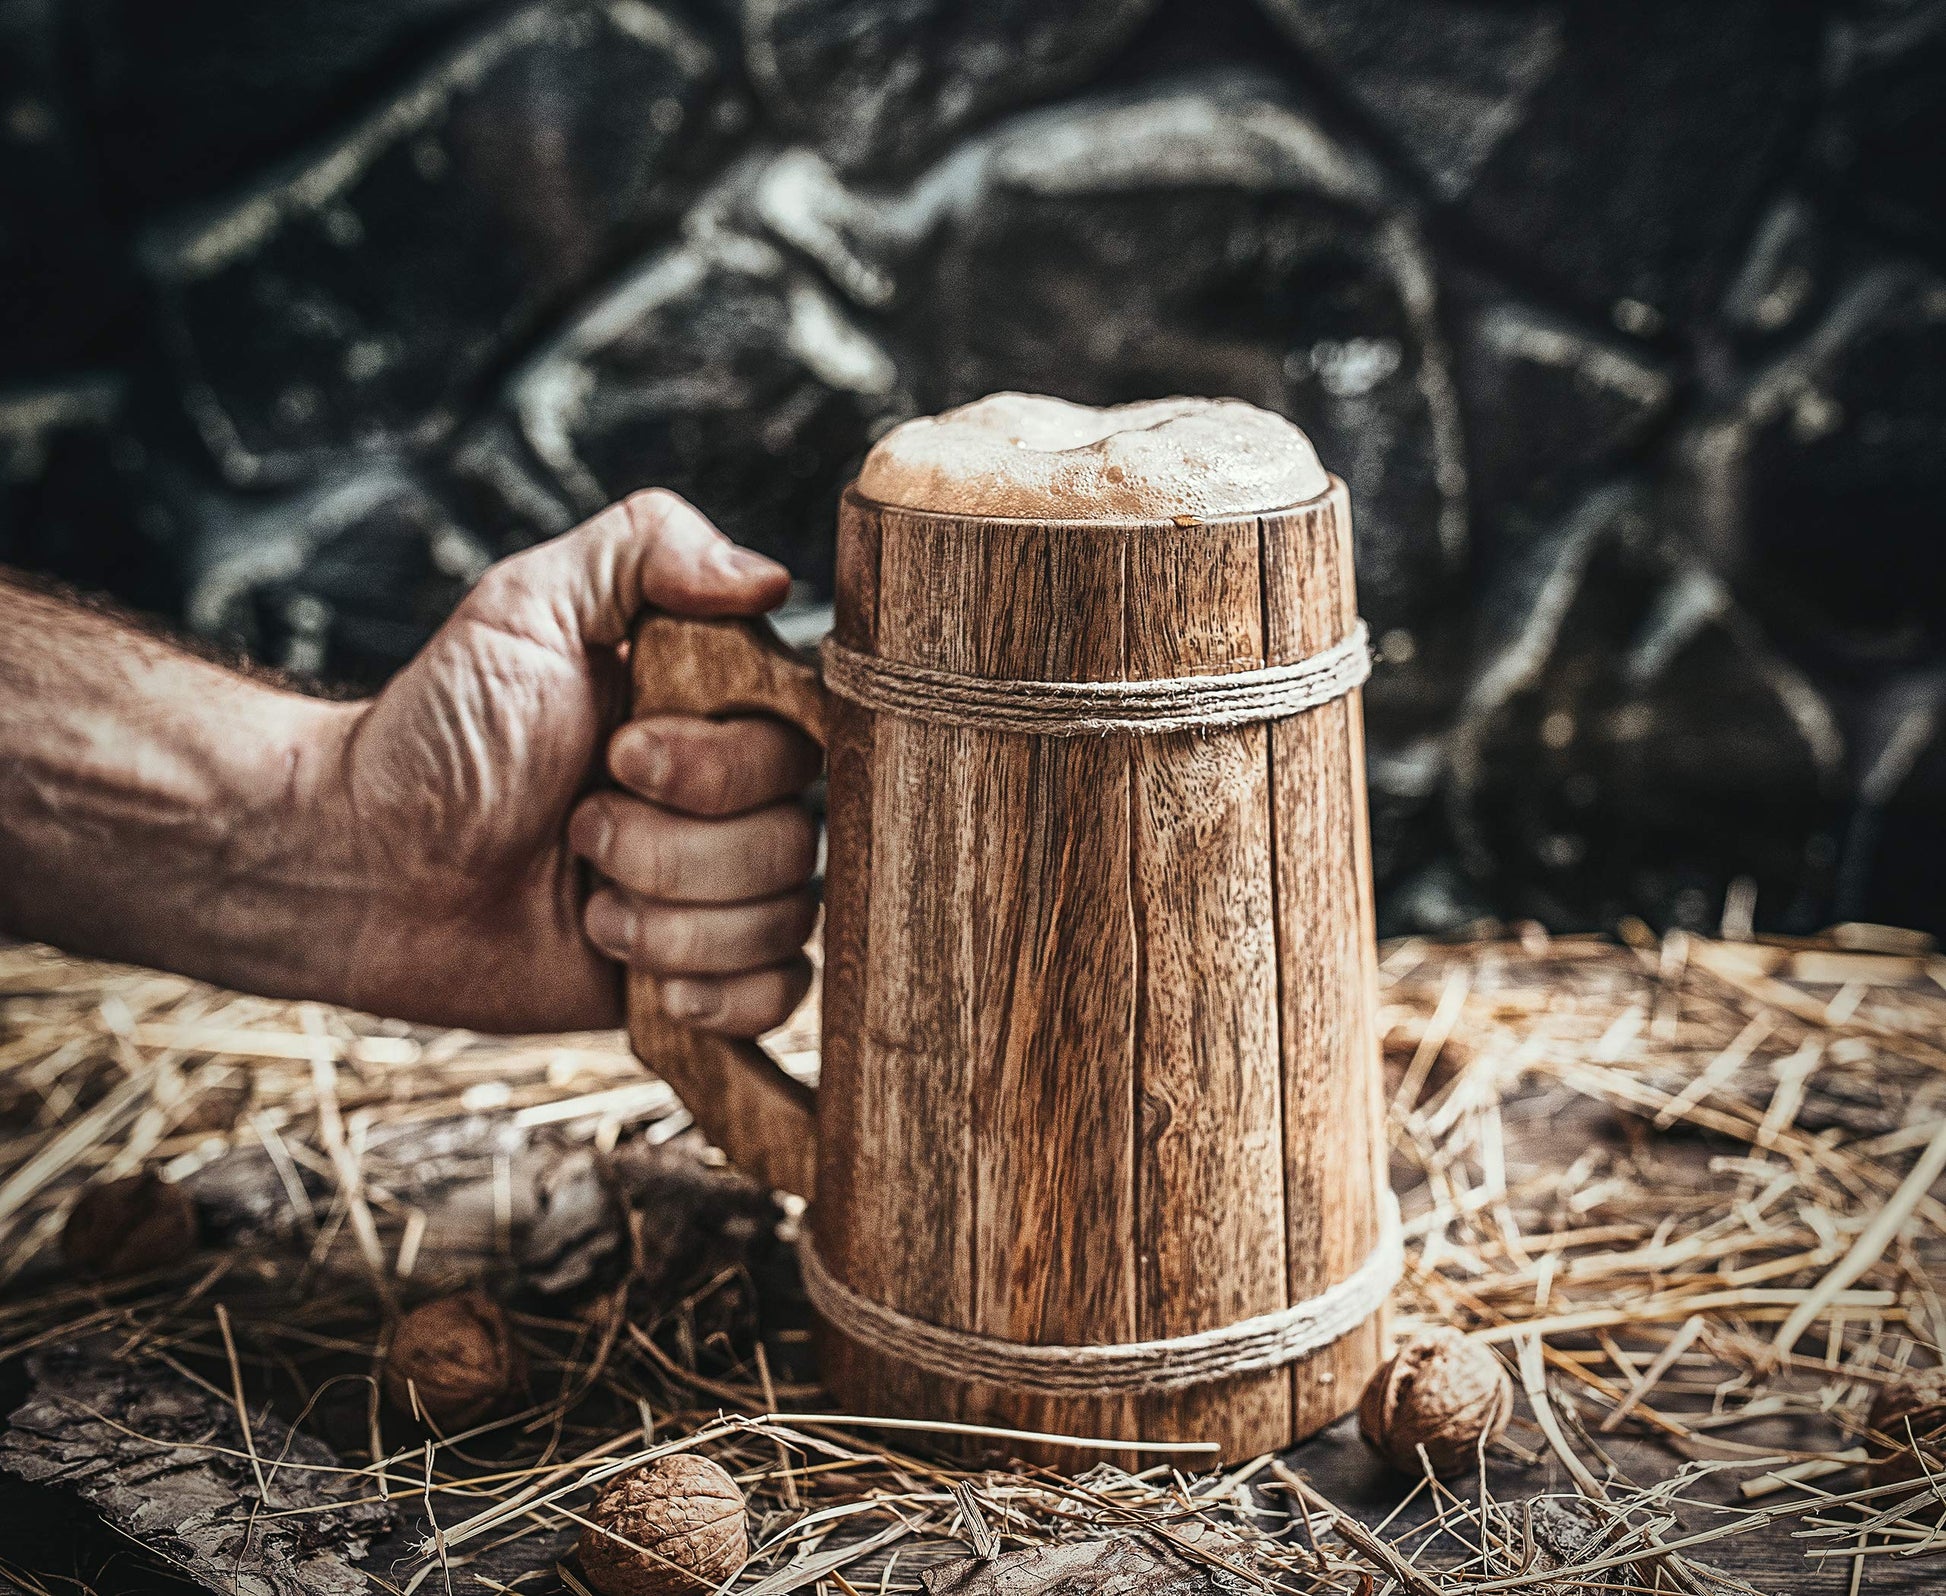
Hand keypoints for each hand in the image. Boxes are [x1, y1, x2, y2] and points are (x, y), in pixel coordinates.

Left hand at [325, 490, 819, 1033]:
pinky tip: (642, 976)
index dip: (724, 765)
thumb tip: (772, 576)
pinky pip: (778, 995)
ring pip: (782, 917)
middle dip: (670, 847)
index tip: (622, 756)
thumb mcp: (527, 605)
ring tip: (585, 898)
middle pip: (795, 838)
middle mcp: (731, 797)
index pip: (805, 740)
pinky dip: (717, 991)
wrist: (360, 868)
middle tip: (574, 827)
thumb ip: (647, 549)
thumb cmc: (435, 731)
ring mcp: (717, 889)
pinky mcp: (697, 974)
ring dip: (669, 921)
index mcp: (712, 708)